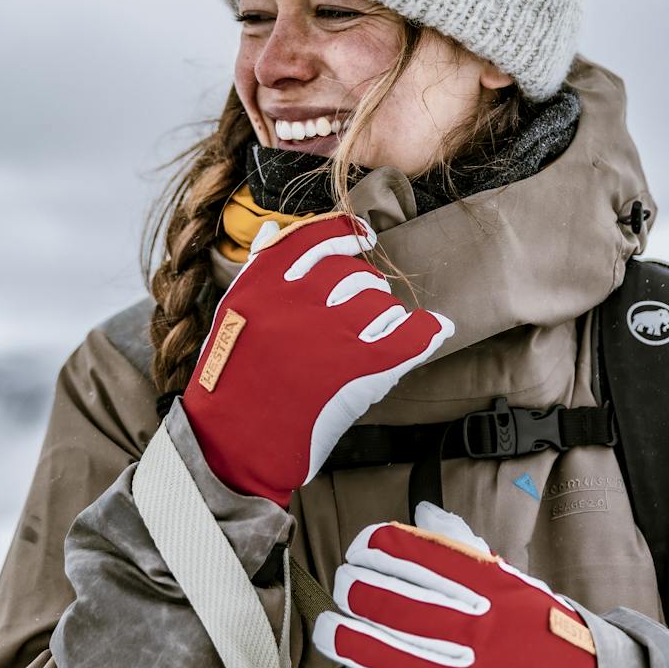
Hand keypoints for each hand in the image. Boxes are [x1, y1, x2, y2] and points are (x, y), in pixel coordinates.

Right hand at [182, 214, 453, 506]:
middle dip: (364, 289)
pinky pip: (408, 338)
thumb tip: (272, 226)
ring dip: (385, 317)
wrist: (231, 442)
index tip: (364, 237)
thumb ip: (258, 267)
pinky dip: (427, 331)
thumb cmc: (230, 380)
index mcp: (266, 282)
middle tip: (363, 310)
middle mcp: (298, 300)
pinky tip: (438, 328)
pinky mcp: (355, 371)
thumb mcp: (233, 312)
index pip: (317, 237)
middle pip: (352, 275)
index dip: (347, 233)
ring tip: (377, 335)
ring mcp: (330, 334)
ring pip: (380, 304)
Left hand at [314, 503, 597, 667]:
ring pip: (383, 658)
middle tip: (344, 589)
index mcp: (488, 590)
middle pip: (387, 603)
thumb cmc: (544, 637)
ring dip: (345, 640)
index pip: (412, 555)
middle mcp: (474, 633)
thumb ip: (463, 549)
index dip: (373, 548)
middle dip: (353, 590)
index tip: (360, 551)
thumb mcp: (514, 583)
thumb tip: (424, 512)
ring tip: (332, 632)